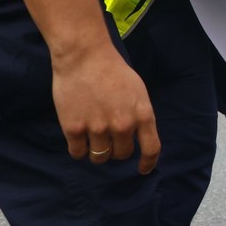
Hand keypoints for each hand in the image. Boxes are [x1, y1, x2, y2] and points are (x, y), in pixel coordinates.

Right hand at [52, 39, 160, 173]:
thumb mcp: (137, 91)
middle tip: (107, 136)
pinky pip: (78, 153)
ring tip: (91, 135)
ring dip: (96, 151)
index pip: (151, 149)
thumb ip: (139, 114)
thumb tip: (138, 136)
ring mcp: (98, 128)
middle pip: (121, 155)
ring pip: (99, 157)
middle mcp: (122, 125)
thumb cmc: (112, 70)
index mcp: (143, 114)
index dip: (148, 163)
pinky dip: (78, 148)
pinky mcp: (74, 128)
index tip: (143, 170)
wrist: (84, 56)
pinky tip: (78, 135)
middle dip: (116, 149)